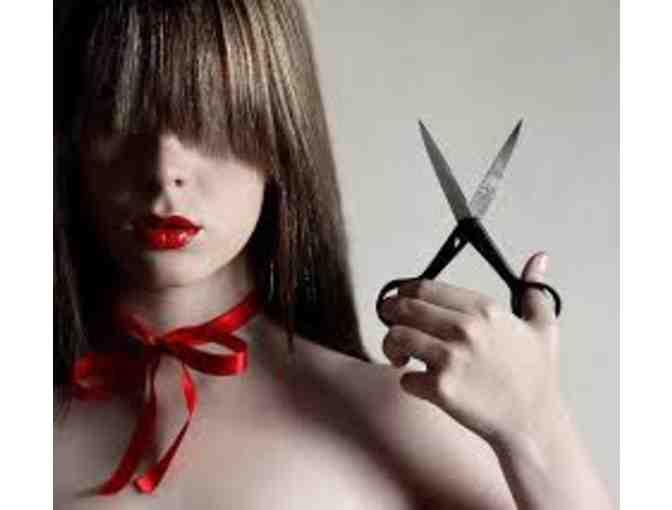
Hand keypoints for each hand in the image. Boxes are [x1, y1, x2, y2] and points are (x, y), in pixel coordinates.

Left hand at [380, 252, 567, 446]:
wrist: (534, 422)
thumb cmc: (536, 376)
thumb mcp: (543, 326)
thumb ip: (534, 290)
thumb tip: (539, 258)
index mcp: (483, 309)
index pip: (425, 287)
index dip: (404, 292)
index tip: (402, 300)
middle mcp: (464, 328)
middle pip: (403, 308)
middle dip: (389, 314)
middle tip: (391, 324)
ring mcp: (451, 358)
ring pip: (395, 337)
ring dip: (391, 346)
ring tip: (401, 356)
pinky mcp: (440, 388)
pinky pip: (404, 378)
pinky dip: (409, 381)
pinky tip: (422, 384)